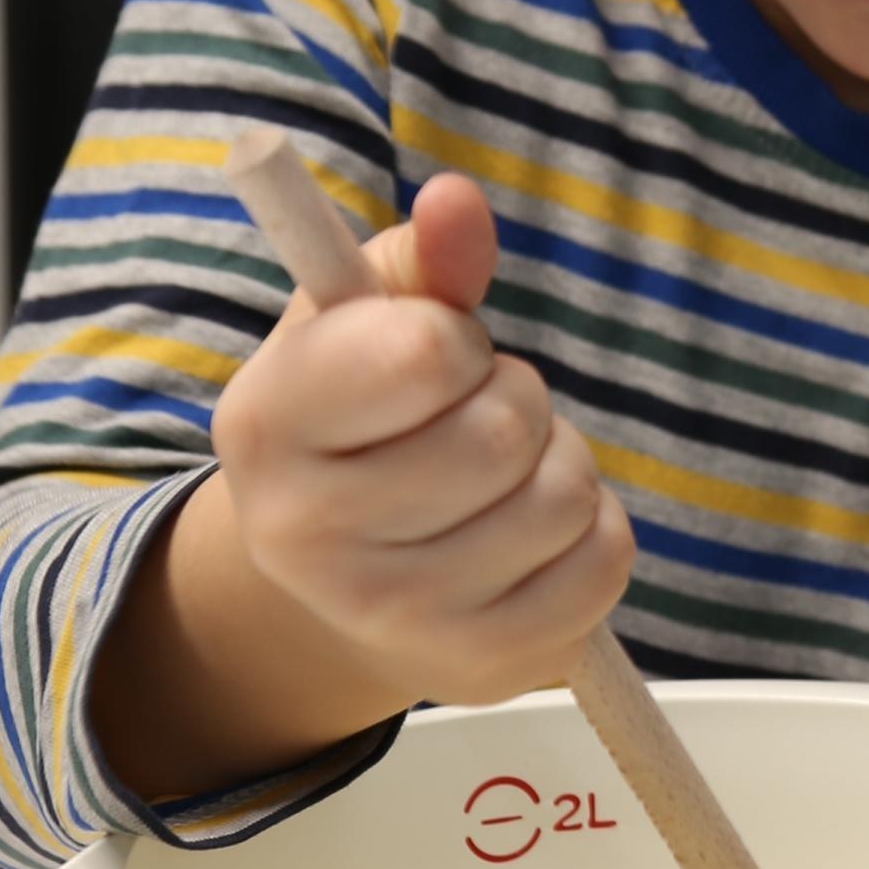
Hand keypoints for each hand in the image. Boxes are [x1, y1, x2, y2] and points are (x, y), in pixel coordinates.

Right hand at [208, 170, 633, 709]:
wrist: (341, 579)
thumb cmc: (365, 415)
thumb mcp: (366, 320)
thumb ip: (419, 257)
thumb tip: (457, 201)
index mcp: (265, 422)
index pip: (423, 354)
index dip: (457, 338)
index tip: (438, 354)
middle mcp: (306, 534)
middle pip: (504, 431)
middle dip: (517, 400)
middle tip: (477, 415)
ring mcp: (389, 616)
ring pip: (565, 496)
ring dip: (559, 462)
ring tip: (503, 474)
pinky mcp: (476, 667)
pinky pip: (604, 564)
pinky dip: (593, 531)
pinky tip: (532, 534)